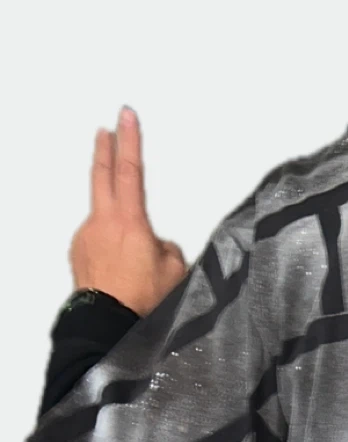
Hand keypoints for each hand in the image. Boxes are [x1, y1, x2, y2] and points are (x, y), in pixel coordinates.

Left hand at [68, 106, 188, 316]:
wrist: (106, 325)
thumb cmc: (141, 300)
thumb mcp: (175, 272)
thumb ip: (169, 248)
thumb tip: (159, 245)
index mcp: (130, 222)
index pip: (130, 170)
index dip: (130, 140)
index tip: (126, 116)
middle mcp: (103, 223)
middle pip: (102, 176)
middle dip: (104, 150)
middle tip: (105, 130)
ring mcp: (86, 237)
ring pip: (106, 217)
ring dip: (119, 223)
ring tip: (135, 257)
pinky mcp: (78, 253)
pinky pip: (99, 241)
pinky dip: (111, 247)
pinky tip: (121, 269)